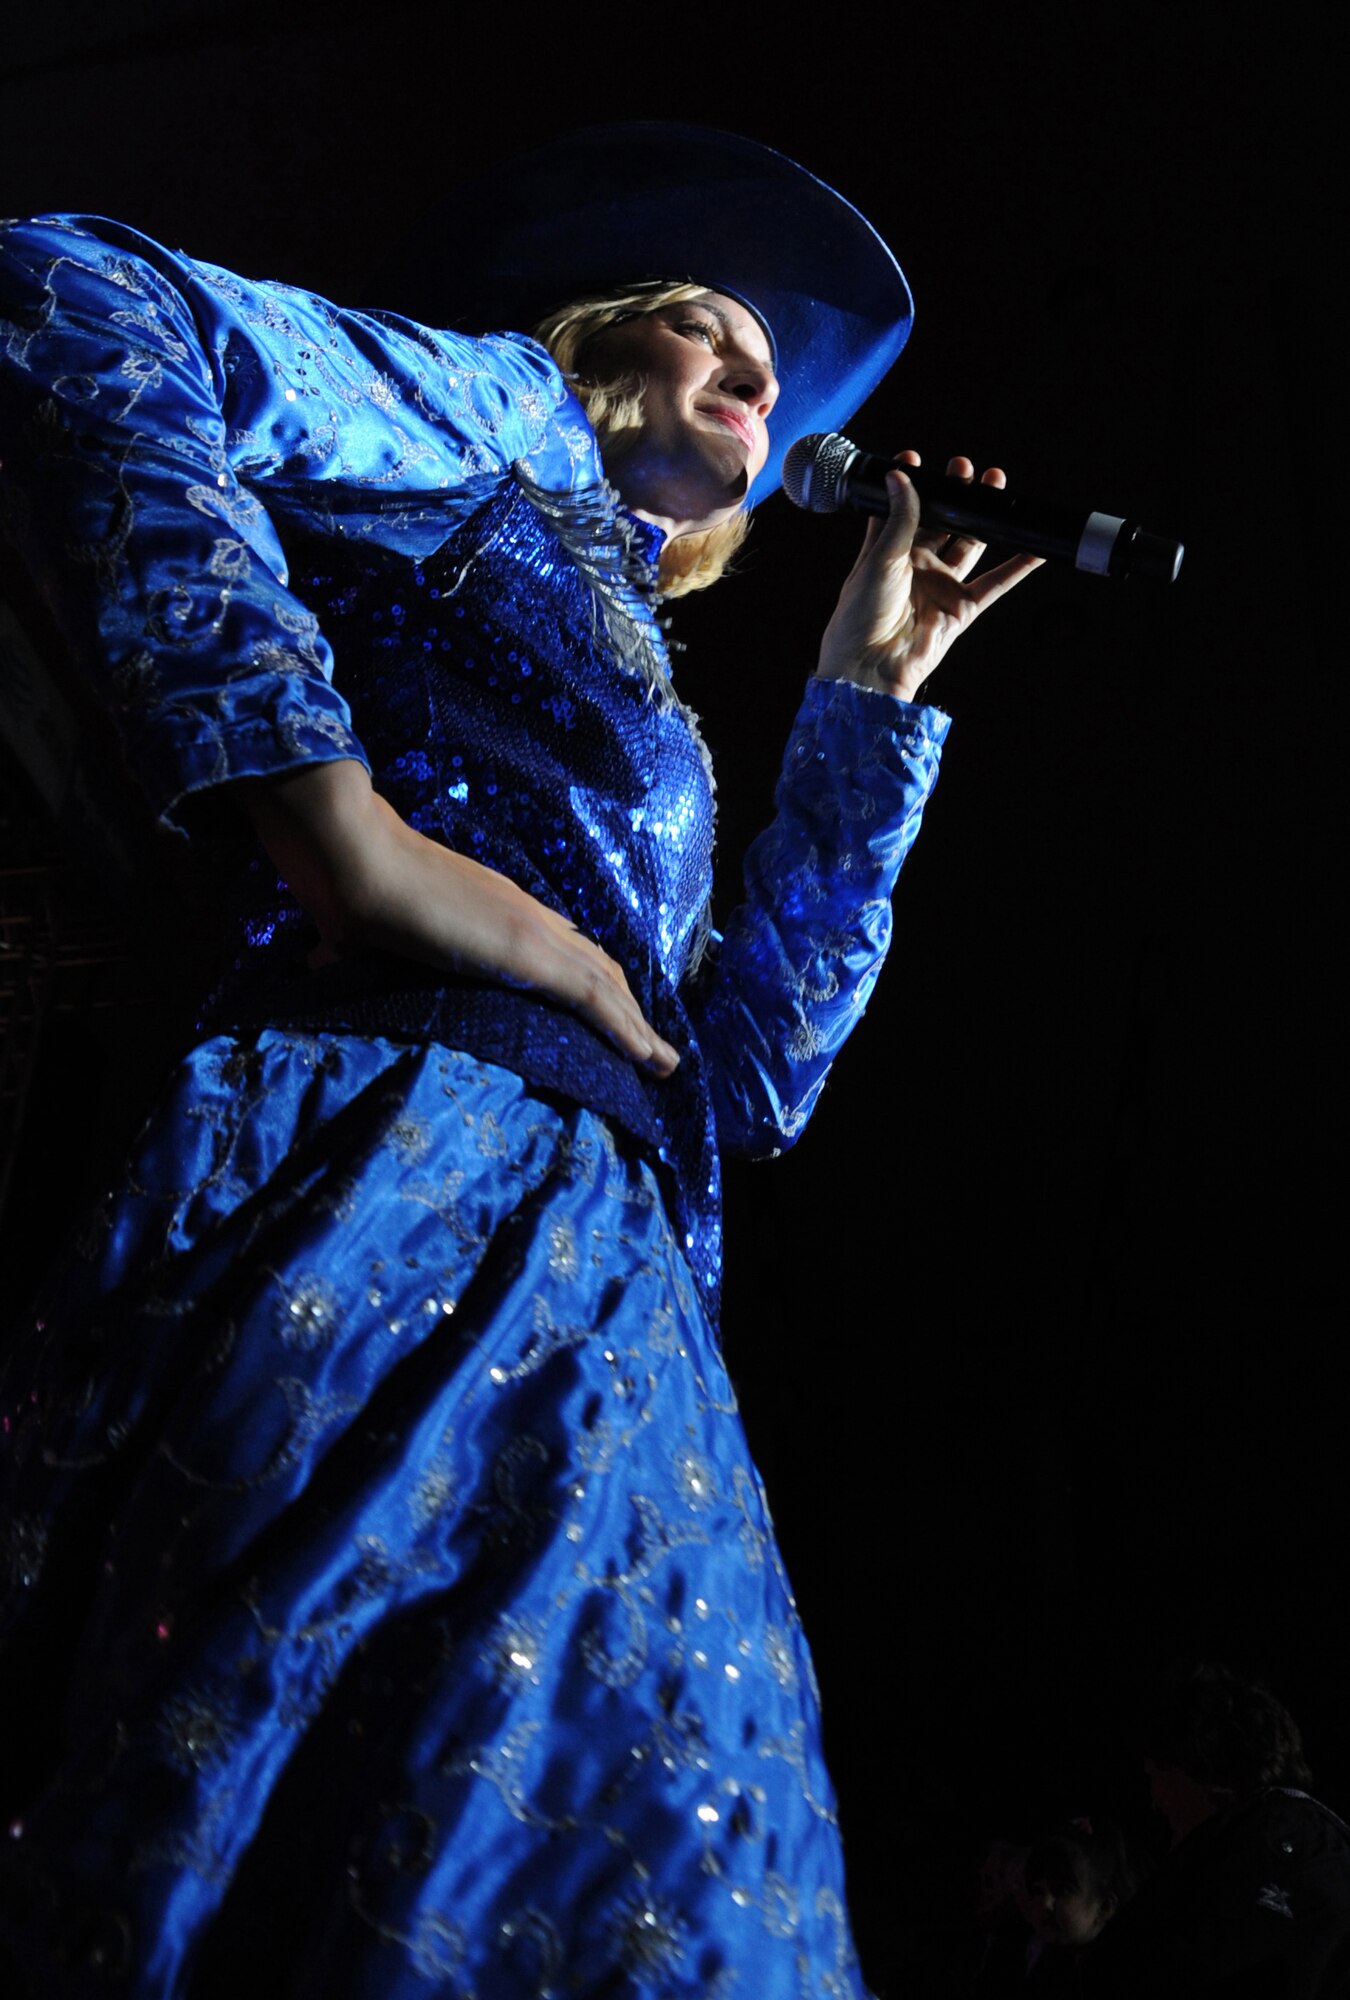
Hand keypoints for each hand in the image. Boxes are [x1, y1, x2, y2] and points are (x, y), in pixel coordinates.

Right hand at [237, 761, 680, 1076]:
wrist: (352, 856)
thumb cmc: (348, 884)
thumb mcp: (359, 925)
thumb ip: (352, 945)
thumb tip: (317, 960)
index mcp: (490, 905)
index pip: (555, 944)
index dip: (584, 976)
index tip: (603, 1008)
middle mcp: (522, 912)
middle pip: (594, 962)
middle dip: (625, 1005)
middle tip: (649, 1045)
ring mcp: (530, 930)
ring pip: (606, 982)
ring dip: (638, 1025)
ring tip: (662, 1062)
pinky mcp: (529, 953)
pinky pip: (594, 996)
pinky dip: (626, 1028)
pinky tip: (648, 1056)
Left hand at [814, 453, 1042, 703]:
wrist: (870, 666)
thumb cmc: (860, 616)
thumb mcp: (879, 559)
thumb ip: (898, 519)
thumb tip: (900, 476)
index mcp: (888, 552)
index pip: (902, 510)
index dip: (911, 486)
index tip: (917, 459)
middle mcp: (916, 566)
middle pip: (943, 523)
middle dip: (956, 495)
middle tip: (966, 469)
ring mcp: (941, 586)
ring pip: (970, 544)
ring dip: (985, 518)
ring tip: (995, 486)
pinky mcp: (961, 609)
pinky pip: (995, 584)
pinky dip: (1017, 567)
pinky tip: (1034, 548)